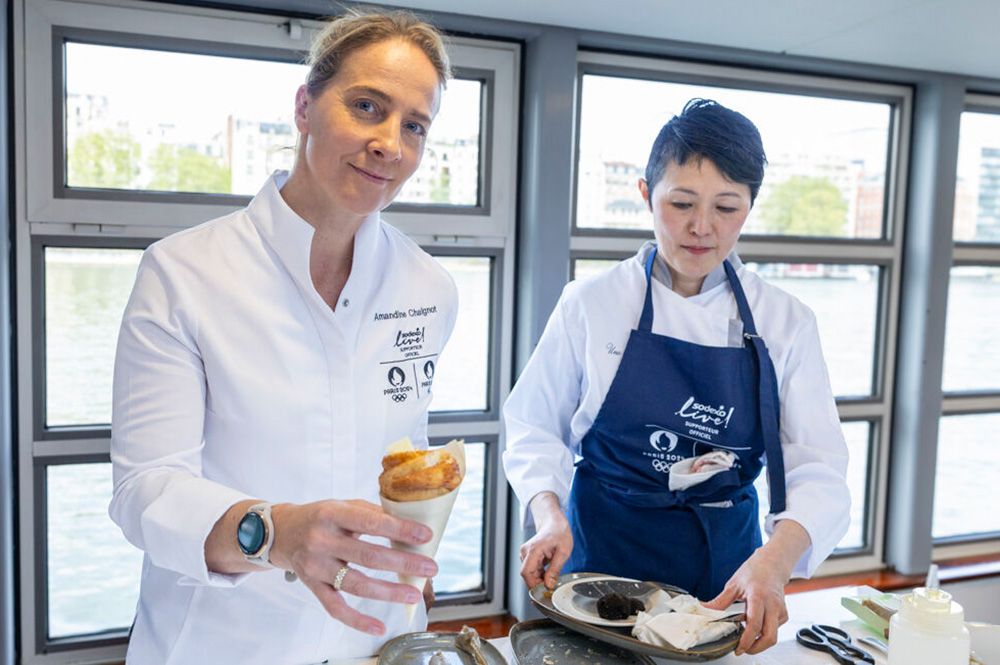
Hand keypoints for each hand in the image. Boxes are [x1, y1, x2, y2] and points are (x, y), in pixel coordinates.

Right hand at [268, 500, 437, 635]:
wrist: (280, 532)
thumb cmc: (320, 516)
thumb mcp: (343, 505)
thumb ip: (372, 513)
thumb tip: (408, 525)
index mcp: (332, 514)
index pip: (371, 522)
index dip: (400, 530)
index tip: (425, 536)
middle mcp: (322, 541)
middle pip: (368, 556)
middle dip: (403, 563)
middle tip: (430, 567)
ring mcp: (316, 566)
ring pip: (356, 583)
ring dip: (388, 591)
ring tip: (414, 593)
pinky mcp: (313, 586)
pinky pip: (336, 608)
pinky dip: (357, 620)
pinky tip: (379, 626)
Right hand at [520, 492, 572, 590]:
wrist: (554, 523)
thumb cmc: (559, 533)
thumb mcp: (563, 552)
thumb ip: (555, 570)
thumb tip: (549, 585)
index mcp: (533, 549)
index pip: (526, 572)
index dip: (533, 584)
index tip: (544, 590)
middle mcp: (525, 551)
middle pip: (527, 575)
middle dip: (538, 583)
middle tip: (552, 584)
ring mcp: (525, 554)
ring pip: (530, 574)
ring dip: (540, 578)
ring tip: (553, 573)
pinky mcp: (528, 556)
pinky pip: (532, 570)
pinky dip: (540, 574)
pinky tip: (549, 570)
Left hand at [702, 520, 809, 655]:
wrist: (772, 564)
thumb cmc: (754, 571)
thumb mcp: (734, 584)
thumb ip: (720, 601)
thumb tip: (704, 610)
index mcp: (758, 596)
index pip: (754, 624)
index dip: (746, 640)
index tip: (738, 648)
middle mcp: (772, 605)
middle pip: (769, 637)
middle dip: (756, 648)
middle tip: (742, 650)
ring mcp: (780, 610)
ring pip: (773, 636)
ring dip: (760, 642)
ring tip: (745, 638)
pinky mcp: (783, 614)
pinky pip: (774, 630)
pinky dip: (764, 633)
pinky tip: (753, 627)